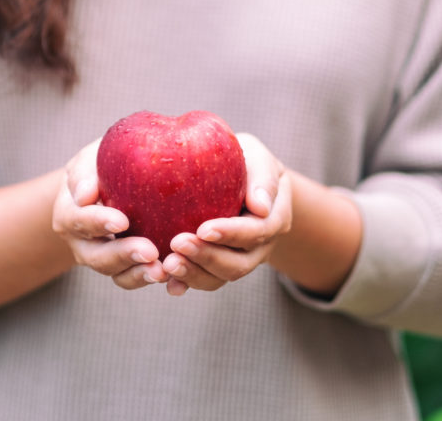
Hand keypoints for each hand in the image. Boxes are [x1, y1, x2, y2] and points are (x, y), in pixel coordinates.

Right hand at [51, 138, 168, 289]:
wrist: (108, 184)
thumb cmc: (100, 165)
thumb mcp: (90, 159)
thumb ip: (85, 172)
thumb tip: (85, 194)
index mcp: (69, 215)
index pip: (80, 220)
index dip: (99, 222)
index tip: (123, 221)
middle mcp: (83, 244)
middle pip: (98, 257)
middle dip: (124, 255)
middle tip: (150, 252)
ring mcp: (105, 259)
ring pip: (118, 274)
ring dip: (140, 274)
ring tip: (163, 271)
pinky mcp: (127, 267)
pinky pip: (138, 279)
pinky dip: (155, 280)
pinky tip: (176, 280)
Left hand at [161, 132, 292, 295]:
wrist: (242, 179)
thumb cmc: (248, 162)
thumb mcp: (258, 157)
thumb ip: (263, 176)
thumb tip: (260, 206)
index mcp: (273, 219)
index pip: (256, 231)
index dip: (231, 234)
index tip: (204, 229)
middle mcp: (259, 247)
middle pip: (238, 263)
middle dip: (207, 256)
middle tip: (178, 244)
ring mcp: (238, 259)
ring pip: (220, 278)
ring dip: (194, 274)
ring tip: (168, 264)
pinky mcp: (216, 266)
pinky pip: (204, 280)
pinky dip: (186, 284)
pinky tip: (169, 283)